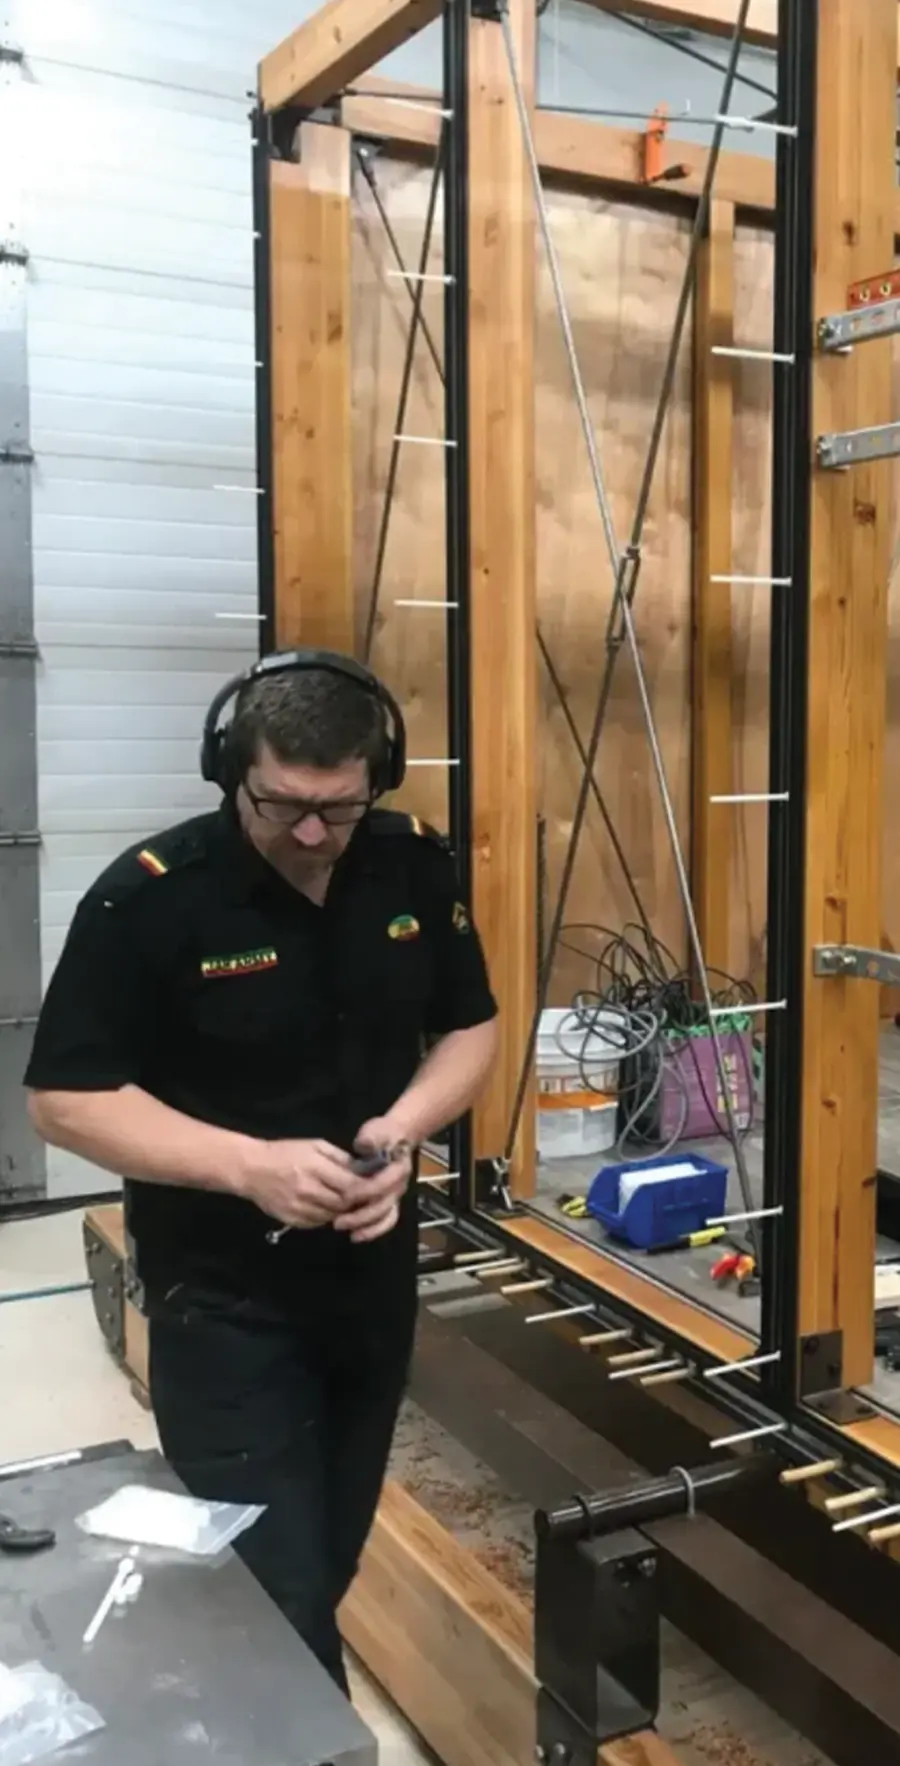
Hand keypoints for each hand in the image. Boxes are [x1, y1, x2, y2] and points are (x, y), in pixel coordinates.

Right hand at [242, 1139, 354, 1229]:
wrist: (251, 1169)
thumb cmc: (285, 1152)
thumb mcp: (315, 1145)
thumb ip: (340, 1158)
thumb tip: (364, 1171)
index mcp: (315, 1168)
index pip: (350, 1186)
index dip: (365, 1190)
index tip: (372, 1187)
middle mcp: (307, 1190)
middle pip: (343, 1204)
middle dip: (355, 1202)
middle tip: (361, 1196)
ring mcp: (298, 1208)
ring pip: (332, 1216)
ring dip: (342, 1211)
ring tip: (343, 1200)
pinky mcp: (291, 1221)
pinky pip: (318, 1223)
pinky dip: (326, 1216)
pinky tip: (325, 1206)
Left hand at [332, 1118, 413, 1243]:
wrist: (394, 1138)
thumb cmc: (381, 1134)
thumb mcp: (375, 1131)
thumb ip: (371, 1138)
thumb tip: (364, 1145)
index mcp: (398, 1168)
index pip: (382, 1185)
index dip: (364, 1192)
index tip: (345, 1196)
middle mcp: (400, 1186)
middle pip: (383, 1206)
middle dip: (360, 1216)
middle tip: (337, 1221)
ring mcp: (396, 1196)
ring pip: (384, 1217)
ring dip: (365, 1227)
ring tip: (344, 1230)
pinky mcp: (390, 1204)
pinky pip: (385, 1222)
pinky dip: (373, 1231)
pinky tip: (356, 1236)